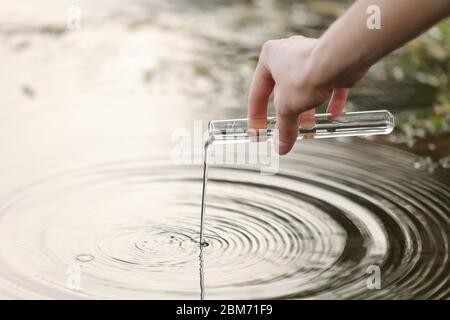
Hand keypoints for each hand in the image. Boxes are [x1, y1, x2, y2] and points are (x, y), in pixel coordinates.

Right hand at [247, 36, 365, 154]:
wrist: (338, 62)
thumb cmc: (305, 75)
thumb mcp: (287, 109)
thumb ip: (284, 129)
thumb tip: (282, 147)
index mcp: (269, 57)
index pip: (258, 92)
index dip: (257, 115)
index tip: (259, 130)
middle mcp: (289, 53)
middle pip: (283, 91)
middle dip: (286, 113)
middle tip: (286, 130)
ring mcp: (311, 56)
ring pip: (306, 87)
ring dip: (307, 109)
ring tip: (309, 126)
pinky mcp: (333, 63)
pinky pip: (330, 85)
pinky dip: (331, 101)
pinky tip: (333, 115)